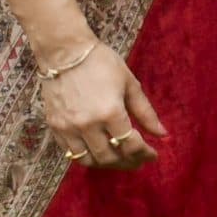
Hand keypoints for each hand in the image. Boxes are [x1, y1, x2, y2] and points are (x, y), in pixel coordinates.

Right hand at [41, 41, 165, 169]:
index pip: (130, 145)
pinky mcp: (54, 126)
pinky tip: (99, 152)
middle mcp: (88, 124)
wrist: (64, 52)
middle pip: (110, 157)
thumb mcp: (130, 84)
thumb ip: (146, 112)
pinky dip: (87, 157)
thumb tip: (162, 134)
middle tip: (138, 160)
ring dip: (107, 164)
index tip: (153, 155)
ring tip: (120, 160)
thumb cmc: (101, 63)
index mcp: (110, 112)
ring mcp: (68, 127)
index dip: (145, 154)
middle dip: (128, 162)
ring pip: (88, 160)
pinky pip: (70, 152)